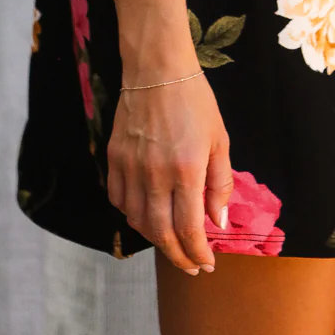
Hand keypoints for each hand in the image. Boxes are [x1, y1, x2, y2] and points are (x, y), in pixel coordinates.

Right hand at [107, 70, 232, 272]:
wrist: (157, 69)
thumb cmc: (195, 101)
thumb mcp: (220, 139)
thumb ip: (220, 183)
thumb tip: (218, 221)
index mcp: (187, 169)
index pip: (189, 228)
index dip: (197, 252)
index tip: (206, 263)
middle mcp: (156, 174)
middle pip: (161, 233)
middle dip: (178, 256)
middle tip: (190, 265)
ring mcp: (131, 167)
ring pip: (137, 221)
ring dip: (155, 238)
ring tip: (171, 241)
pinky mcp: (114, 159)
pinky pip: (119, 200)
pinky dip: (132, 215)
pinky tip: (146, 214)